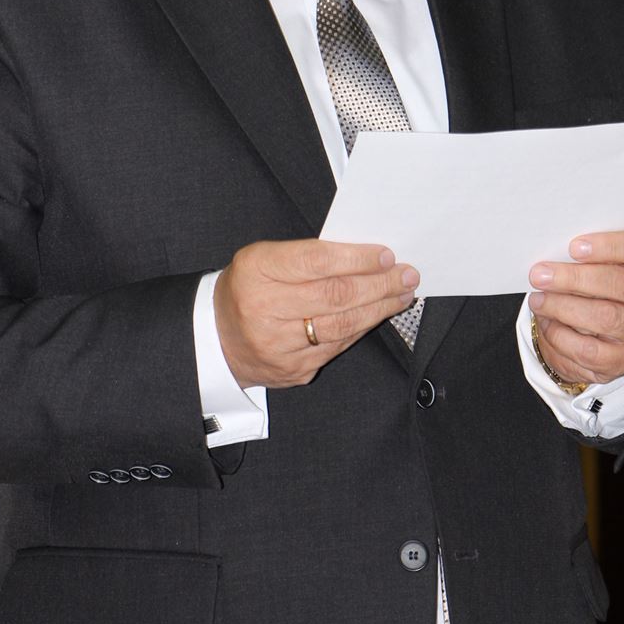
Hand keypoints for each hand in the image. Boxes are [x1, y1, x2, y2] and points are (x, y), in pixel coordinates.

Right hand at [214, 238, 419, 388]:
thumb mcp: (265, 257)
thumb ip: (308, 254)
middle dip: (379, 283)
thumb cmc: (249, 287)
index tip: (386, 255)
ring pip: (343, 325)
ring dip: (380, 307)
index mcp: (257, 270)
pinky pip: (338, 346)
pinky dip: (363, 327)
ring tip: (402, 293)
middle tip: (406, 274)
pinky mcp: (293, 370)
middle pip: (336, 295)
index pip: (317, 262)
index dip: (357, 259)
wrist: (217, 337)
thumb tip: (364, 255)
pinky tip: (379, 314)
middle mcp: (265, 308)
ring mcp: (279, 345)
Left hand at [528, 227, 623, 385]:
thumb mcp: (591, 266)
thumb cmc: (589, 287)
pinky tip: (546, 323)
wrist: (589, 334)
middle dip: (576, 278)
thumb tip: (551, 255)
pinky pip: (591, 351)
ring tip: (538, 299)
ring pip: (607, 317)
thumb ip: (580, 257)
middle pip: (623, 282)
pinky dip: (562, 336)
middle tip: (540, 275)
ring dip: (564, 307)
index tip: (574, 247)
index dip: (610, 245)